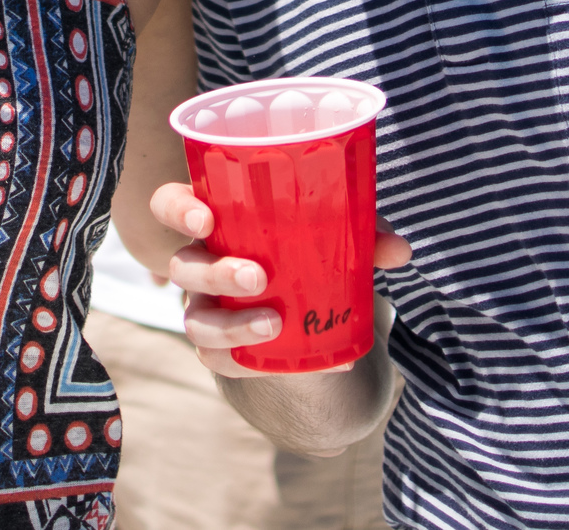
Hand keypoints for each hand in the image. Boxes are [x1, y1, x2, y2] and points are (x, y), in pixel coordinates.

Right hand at [152, 181, 413, 377]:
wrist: (303, 303)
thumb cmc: (305, 245)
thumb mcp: (333, 231)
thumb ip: (362, 233)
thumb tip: (399, 250)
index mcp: (215, 219)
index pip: (170, 204)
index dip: (176, 210)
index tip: (207, 219)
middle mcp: (200, 263)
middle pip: (181, 266)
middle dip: (215, 272)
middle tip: (258, 276)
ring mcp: (205, 308)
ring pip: (194, 321)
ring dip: (229, 325)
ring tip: (272, 325)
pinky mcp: (221, 348)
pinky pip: (220, 362)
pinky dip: (252, 364)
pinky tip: (287, 362)